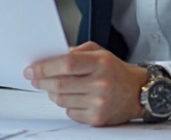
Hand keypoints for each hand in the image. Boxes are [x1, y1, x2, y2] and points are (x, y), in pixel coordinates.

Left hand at [24, 41, 149, 126]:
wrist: (138, 92)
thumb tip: (51, 57)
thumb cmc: (116, 71)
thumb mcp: (99, 52)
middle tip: (35, 79)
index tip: (31, 69)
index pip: (65, 64)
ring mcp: (99, 102)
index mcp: (100, 63)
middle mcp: (100, 83)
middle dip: (41, 81)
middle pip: (59, 84)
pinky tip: (73, 98)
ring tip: (55, 87)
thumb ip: (75, 51)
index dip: (44, 67)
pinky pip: (69, 112)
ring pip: (61, 100)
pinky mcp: (97, 118)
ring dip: (52, 93)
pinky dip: (66, 105)